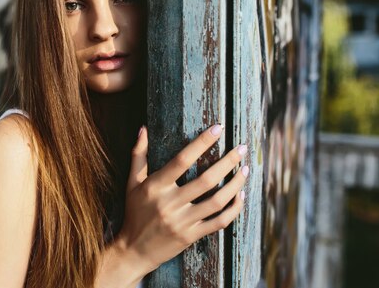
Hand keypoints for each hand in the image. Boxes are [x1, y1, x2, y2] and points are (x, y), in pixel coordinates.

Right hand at [115, 125, 247, 274]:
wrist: (134, 250)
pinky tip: (240, 195)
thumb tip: (143, 129)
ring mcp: (182, 222)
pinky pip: (219, 222)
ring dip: (235, 184)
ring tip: (246, 169)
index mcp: (155, 187)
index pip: (181, 160)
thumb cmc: (135, 212)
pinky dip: (234, 209)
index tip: (218, 128)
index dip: (201, 143)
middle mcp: (170, 204)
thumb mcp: (132, 183)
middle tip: (241, 148)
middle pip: (206, 180)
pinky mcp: (192, 236)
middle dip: (228, 162)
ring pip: (217, 201)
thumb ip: (138, 155)